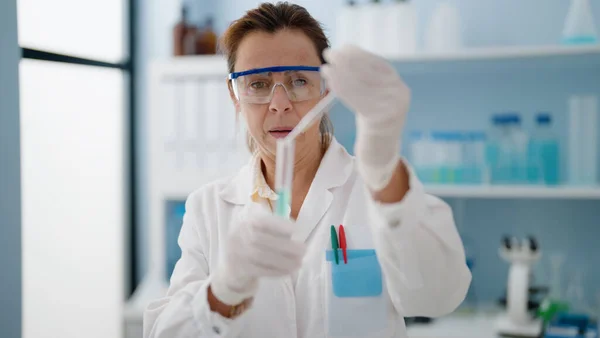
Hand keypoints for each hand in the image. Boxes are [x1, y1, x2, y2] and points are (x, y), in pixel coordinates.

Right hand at [210, 208, 305, 305]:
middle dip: (285, 245)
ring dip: (283, 260)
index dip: (279, 225)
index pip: (261, 221)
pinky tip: (289, 271)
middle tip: (303, 250)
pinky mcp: (239, 269)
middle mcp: (238, 235)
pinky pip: (259, 270)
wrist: (233, 270)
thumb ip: (276, 231)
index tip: (297, 230)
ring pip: (260, 256)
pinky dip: (276, 271)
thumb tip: (296, 234)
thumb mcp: (261, 234)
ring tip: (299, 262)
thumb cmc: (254, 247)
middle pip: (261, 239)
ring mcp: (236, 253)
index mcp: (246, 222)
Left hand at [321, 44, 410, 190]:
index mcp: (399, 87)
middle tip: (329, 53)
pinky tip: (330, 84)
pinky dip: (343, 90)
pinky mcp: (383, 120)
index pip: (378, 65)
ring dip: (341, 74)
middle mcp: (400, 95)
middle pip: (370, 73)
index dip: (359, 55)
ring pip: (363, 86)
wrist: (379, 153)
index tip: (342, 48)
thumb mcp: (375, 98)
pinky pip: (359, 101)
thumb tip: (347, 55)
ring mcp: (394, 107)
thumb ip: (368, 80)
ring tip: (326, 68)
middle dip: (347, 62)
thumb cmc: (371, 123)